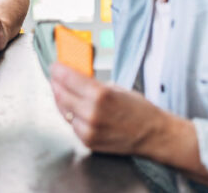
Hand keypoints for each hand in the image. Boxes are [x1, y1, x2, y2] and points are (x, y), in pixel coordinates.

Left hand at [50, 62, 168, 155]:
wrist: (152, 134)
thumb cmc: (138, 110)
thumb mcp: (116, 87)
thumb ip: (91, 84)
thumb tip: (73, 77)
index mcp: (100, 95)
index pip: (68, 78)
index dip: (58, 70)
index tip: (55, 66)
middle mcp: (91, 113)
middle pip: (61, 93)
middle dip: (56, 83)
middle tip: (55, 77)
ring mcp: (88, 129)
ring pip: (63, 110)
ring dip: (60, 99)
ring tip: (61, 91)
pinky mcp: (88, 141)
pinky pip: (71, 124)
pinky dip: (70, 115)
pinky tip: (73, 108)